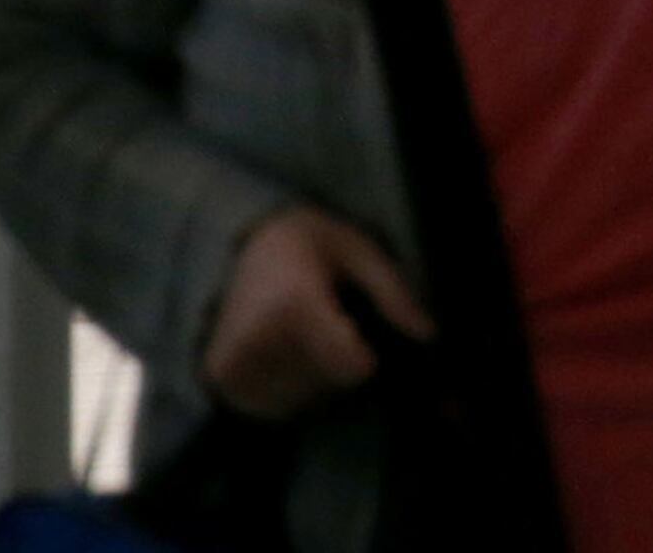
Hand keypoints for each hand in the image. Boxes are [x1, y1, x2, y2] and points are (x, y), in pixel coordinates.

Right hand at [200, 206, 433, 419]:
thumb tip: (430, 335)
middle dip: (341, 364)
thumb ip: (395, 293)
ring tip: (304, 335)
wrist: (240, 244)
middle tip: (326, 323)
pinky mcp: (222, 381)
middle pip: (332, 388)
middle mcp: (257, 341)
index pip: (354, 368)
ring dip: (318, 380)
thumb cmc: (310, 243)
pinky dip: (292, 389)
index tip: (355, 324)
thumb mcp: (360, 250)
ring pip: (307, 402)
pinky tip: (286, 353)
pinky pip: (278, 409)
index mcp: (293, 305)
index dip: (366, 353)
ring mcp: (233, 366)